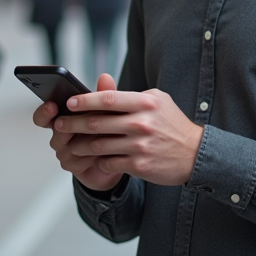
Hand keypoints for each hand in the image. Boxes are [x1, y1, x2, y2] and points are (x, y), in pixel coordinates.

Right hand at [32, 73, 123, 191]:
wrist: (119, 156)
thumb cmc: (108, 128)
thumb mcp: (108, 109)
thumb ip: (104, 94)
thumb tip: (105, 77)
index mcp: (62, 118)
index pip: (43, 116)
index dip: (44, 111)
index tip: (52, 105)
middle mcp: (60, 135)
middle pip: (55, 132)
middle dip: (67, 126)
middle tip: (77, 122)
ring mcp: (65, 153)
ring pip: (66, 147)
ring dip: (84, 141)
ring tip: (100, 135)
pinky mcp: (74, 167)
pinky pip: (77, 162)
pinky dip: (91, 156)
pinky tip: (103, 152)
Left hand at [54, 78, 205, 186]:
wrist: (196, 154)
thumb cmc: (172, 124)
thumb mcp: (158, 100)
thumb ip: (130, 95)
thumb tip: (102, 89)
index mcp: (145, 103)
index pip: (107, 99)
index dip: (84, 101)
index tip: (69, 103)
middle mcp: (141, 123)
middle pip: (97, 123)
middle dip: (73, 124)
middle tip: (59, 125)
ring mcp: (140, 146)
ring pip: (98, 145)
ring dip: (79, 145)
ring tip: (70, 144)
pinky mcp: (139, 165)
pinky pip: (108, 163)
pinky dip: (97, 161)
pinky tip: (94, 159)